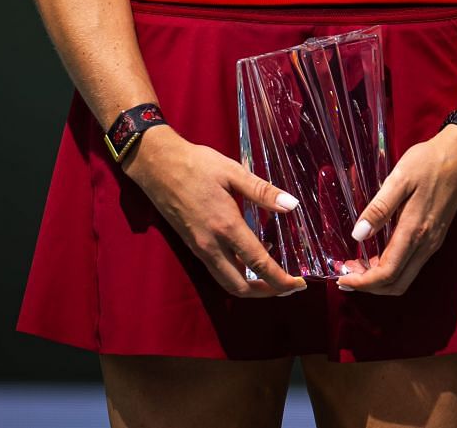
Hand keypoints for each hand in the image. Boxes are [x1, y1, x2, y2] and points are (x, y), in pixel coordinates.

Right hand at [124, 127, 307, 297]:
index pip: (258, 264)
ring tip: (273, 276)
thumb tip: (292, 205)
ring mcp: (199, 248)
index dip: (281, 280)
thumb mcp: (233, 172)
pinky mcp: (192, 245)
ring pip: (226, 282)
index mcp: (226, 227)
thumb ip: (263, 192)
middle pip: (240, 287)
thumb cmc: (197, 165)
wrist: (156, 165)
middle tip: (288, 287)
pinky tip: (249, 255)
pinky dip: (236, 273)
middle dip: (267, 292)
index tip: (299, 284)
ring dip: (251, 286)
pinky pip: (217, 270)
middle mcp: (211, 245)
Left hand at [335, 123, 456, 296]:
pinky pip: (411, 266)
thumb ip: (379, 208)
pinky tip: (376, 256)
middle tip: (345, 275)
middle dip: (369, 287)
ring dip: (380, 280)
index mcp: (414, 230)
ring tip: (356, 267)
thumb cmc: (428, 162)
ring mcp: (433, 243)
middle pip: (396, 284)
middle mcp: (426, 244)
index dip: (362, 282)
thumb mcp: (400, 178)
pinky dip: (391, 270)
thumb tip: (357, 236)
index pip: (387, 272)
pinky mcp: (435, 238)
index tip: (341, 278)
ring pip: (404, 278)